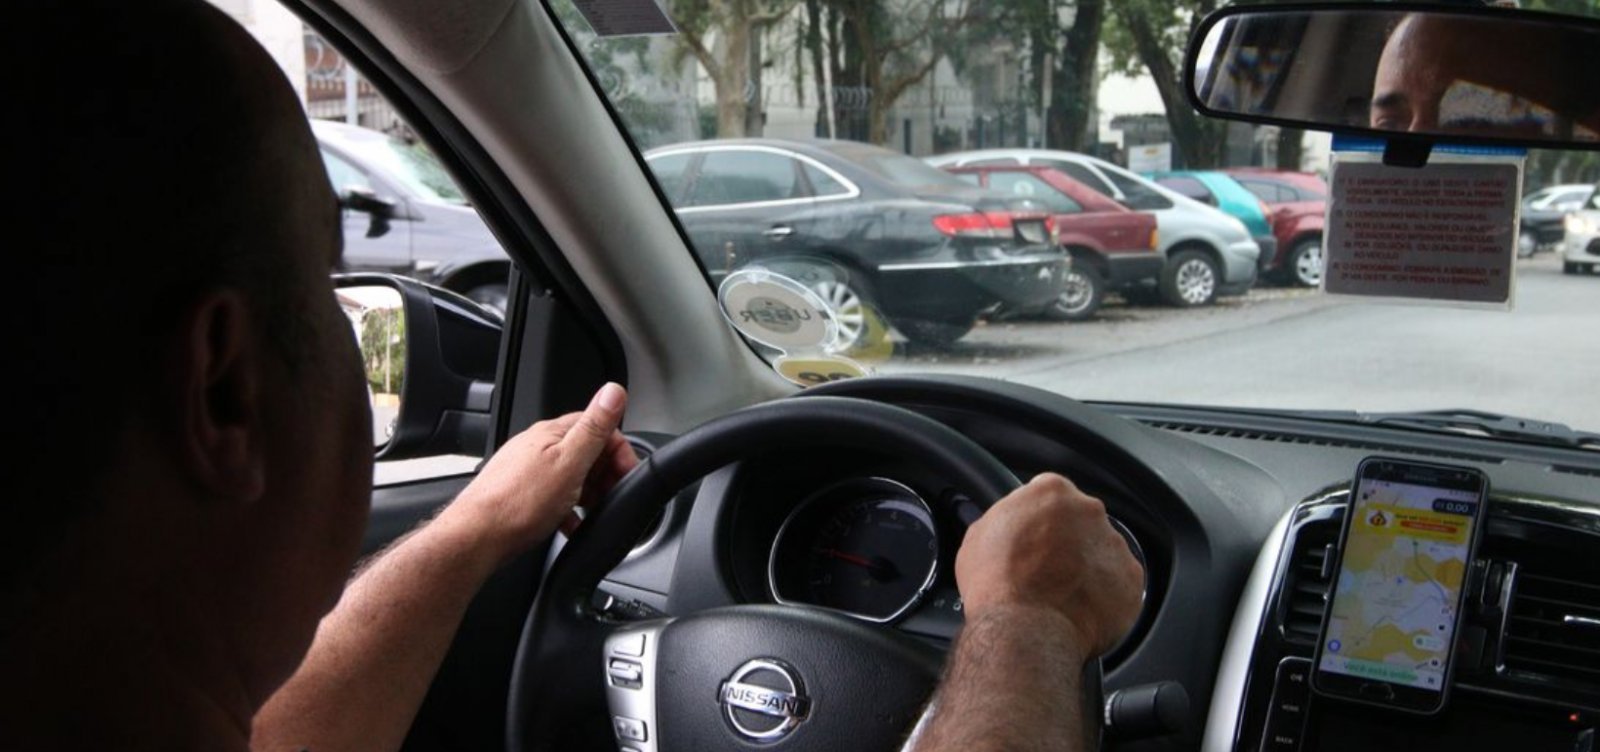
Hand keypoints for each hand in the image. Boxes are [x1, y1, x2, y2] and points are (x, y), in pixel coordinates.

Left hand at [437, 382, 637, 566]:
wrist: (477, 537)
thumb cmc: (519, 503)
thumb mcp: (569, 463)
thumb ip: (594, 428)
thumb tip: (613, 391)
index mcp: (552, 433)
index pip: (598, 427)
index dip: (619, 450)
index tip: (627, 473)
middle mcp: (537, 446)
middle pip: (585, 452)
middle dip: (605, 474)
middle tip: (610, 497)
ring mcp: (526, 469)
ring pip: (570, 475)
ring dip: (587, 493)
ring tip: (591, 512)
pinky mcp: (520, 492)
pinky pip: (553, 496)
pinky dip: (568, 509)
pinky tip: (569, 524)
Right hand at [954, 473, 1143, 657]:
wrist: (1025, 630)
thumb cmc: (997, 586)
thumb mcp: (977, 538)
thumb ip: (1003, 520)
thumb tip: (1008, 527)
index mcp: (1051, 492)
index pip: (1050, 495)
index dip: (1039, 520)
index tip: (1033, 539)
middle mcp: (1089, 511)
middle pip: (1081, 520)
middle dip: (1067, 542)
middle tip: (1046, 569)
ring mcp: (1114, 545)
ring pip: (1102, 552)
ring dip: (1087, 568)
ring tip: (1062, 595)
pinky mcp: (1131, 579)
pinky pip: (1119, 583)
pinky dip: (1104, 595)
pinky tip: (1080, 609)